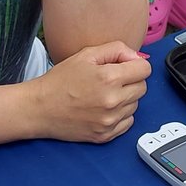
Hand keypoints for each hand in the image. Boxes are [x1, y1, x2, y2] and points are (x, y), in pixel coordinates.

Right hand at [29, 42, 149, 143]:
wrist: (39, 109)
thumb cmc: (59, 81)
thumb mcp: (86, 54)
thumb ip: (116, 50)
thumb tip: (137, 57)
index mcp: (109, 78)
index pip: (145, 69)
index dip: (135, 65)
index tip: (124, 67)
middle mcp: (113, 101)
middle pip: (142, 88)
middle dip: (131, 81)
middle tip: (111, 81)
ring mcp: (110, 121)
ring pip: (135, 105)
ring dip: (125, 99)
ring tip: (103, 95)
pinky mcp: (105, 135)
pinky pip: (127, 122)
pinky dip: (120, 115)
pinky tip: (103, 109)